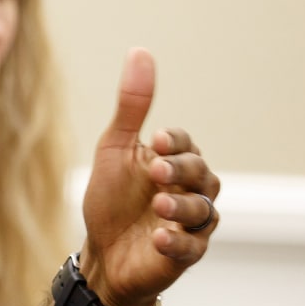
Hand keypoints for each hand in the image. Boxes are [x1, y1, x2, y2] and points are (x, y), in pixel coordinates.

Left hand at [77, 49, 219, 305]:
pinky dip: (177, 243)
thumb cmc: (111, 199)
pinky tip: (158, 238)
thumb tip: (140, 51)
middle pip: (201, 174)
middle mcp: (190, 191)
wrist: (101, 252)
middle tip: (156, 170)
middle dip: (181, 170)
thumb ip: (132, 106)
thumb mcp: (116, 149)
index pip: (186, 145)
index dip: (176, 142)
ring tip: (158, 204)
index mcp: (175, 162)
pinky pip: (191, 248)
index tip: (157, 139)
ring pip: (203, 211)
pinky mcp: (184, 254)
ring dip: (182, 206)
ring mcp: (191, 224)